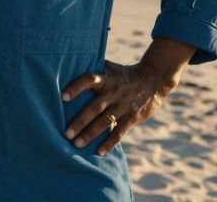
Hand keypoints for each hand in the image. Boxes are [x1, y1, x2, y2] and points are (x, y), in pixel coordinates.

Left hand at [61, 38, 192, 154]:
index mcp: (106, 78)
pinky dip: (109, 143)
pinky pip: (120, 132)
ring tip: (77, 144)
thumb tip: (67, 63)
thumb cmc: (123, 75)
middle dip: (80, 121)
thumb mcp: (110, 68)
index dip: (76, 88)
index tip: (63, 97)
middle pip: (95, 107)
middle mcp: (114, 92)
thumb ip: (93, 69)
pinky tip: (99, 152)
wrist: (153, 80)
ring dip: (90, 134)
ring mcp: (123, 105)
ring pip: (105, 121)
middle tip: (67, 133)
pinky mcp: (132, 117)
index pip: (89, 80)